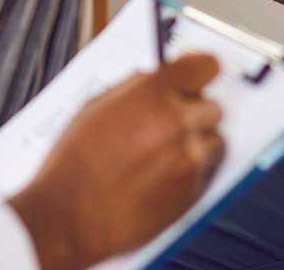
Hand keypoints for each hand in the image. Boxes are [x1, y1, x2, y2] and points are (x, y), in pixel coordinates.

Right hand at [8, 53, 224, 269]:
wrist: (68, 217)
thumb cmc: (74, 165)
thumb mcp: (95, 107)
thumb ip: (135, 88)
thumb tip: (156, 78)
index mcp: (152, 94)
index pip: (205, 67)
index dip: (202, 71)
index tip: (199, 76)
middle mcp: (176, 122)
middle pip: (213, 107)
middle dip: (195, 114)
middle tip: (170, 125)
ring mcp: (188, 158)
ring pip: (214, 141)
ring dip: (197, 144)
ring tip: (163, 157)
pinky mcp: (193, 191)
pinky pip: (207, 172)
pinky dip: (191, 173)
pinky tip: (160, 179)